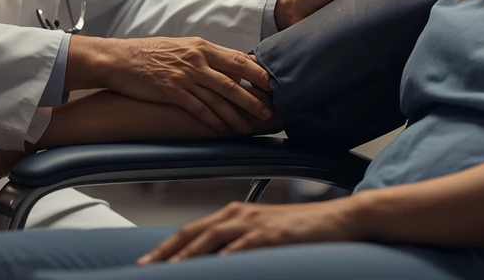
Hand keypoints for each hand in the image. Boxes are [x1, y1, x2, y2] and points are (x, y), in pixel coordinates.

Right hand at [70, 36, 274, 135]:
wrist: (119, 59)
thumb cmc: (150, 52)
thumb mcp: (181, 47)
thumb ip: (204, 56)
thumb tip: (227, 68)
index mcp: (201, 46)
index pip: (236, 58)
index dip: (256, 71)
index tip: (271, 83)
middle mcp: (196, 60)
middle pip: (233, 80)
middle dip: (253, 97)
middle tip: (269, 110)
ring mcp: (184, 76)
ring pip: (219, 98)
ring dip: (237, 114)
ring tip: (251, 125)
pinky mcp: (172, 92)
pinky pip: (198, 109)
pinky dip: (212, 120)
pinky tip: (223, 129)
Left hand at [138, 197, 364, 262]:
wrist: (340, 219)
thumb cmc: (302, 230)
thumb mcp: (263, 234)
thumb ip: (238, 242)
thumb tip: (214, 260)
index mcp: (234, 213)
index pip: (191, 230)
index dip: (166, 246)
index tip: (146, 262)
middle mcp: (239, 214)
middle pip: (193, 233)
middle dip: (166, 251)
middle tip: (143, 268)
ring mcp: (256, 223)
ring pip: (211, 238)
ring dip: (187, 255)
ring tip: (168, 269)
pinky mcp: (273, 234)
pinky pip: (243, 246)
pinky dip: (226, 257)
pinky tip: (213, 267)